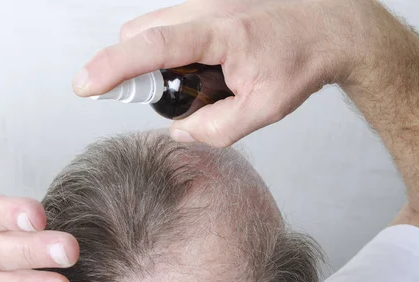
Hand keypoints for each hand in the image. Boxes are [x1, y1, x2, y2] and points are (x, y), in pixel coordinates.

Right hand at [73, 0, 365, 146]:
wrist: (333, 24)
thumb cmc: (304, 59)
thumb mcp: (266, 108)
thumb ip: (217, 128)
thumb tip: (180, 131)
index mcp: (222, 32)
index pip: (153, 46)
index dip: (113, 67)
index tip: (84, 86)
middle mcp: (207, 8)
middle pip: (140, 33)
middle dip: (133, 67)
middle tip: (158, 97)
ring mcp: (207, 2)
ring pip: (153, 28)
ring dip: (155, 60)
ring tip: (194, 83)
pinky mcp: (208, 4)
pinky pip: (171, 25)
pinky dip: (171, 50)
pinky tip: (203, 68)